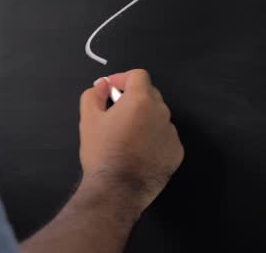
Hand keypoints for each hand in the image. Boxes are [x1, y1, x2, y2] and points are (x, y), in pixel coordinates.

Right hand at [78, 69, 183, 214]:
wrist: (117, 190)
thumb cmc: (102, 153)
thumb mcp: (88, 119)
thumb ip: (94, 94)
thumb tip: (104, 85)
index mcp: (140, 100)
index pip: (138, 75)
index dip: (123, 78)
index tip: (111, 89)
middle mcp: (161, 112)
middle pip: (149, 94)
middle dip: (133, 98)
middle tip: (116, 113)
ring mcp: (171, 133)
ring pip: (158, 116)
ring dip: (144, 118)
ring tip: (127, 136)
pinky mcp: (177, 152)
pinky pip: (165, 136)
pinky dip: (153, 138)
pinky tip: (139, 152)